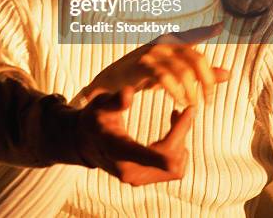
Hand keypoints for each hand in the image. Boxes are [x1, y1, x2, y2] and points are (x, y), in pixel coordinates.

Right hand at [77, 87, 193, 184]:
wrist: (84, 142)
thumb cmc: (94, 118)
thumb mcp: (100, 104)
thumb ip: (115, 100)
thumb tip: (129, 93)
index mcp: (118, 151)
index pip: (155, 156)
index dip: (178, 136)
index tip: (188, 111)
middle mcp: (129, 172)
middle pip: (171, 160)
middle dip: (182, 133)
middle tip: (187, 109)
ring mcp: (137, 179)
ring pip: (175, 167)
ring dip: (181, 141)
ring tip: (177, 115)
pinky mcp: (143, 179)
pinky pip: (171, 170)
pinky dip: (178, 150)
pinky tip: (172, 130)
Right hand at [83, 23, 228, 105]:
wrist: (111, 82)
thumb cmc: (143, 76)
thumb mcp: (173, 74)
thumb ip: (199, 74)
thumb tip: (228, 74)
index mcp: (171, 43)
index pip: (193, 37)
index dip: (205, 32)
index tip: (219, 27)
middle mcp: (164, 43)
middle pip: (196, 58)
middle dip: (207, 81)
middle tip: (208, 101)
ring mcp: (153, 53)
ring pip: (184, 71)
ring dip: (192, 91)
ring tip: (192, 105)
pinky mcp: (142, 65)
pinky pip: (165, 78)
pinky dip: (176, 92)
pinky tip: (178, 102)